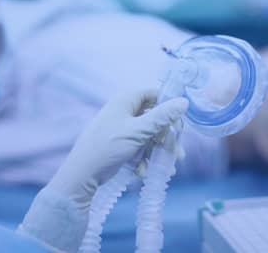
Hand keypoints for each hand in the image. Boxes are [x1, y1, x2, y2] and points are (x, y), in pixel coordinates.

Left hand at [45, 89, 188, 206]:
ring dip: (157, 151)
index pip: (153, 94)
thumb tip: (183, 101)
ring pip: (148, 135)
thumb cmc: (109, 145)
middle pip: (153, 118)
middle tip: (177, 152)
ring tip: (168, 168)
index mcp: (125, 101)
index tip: (179, 123)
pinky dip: (143, 158)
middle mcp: (123, 111)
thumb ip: (162, 117)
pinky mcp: (120, 144)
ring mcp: (121, 128)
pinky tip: (142, 172)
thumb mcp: (138, 130)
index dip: (167, 106)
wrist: (83, 173)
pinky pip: (138, 146)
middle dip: (166, 137)